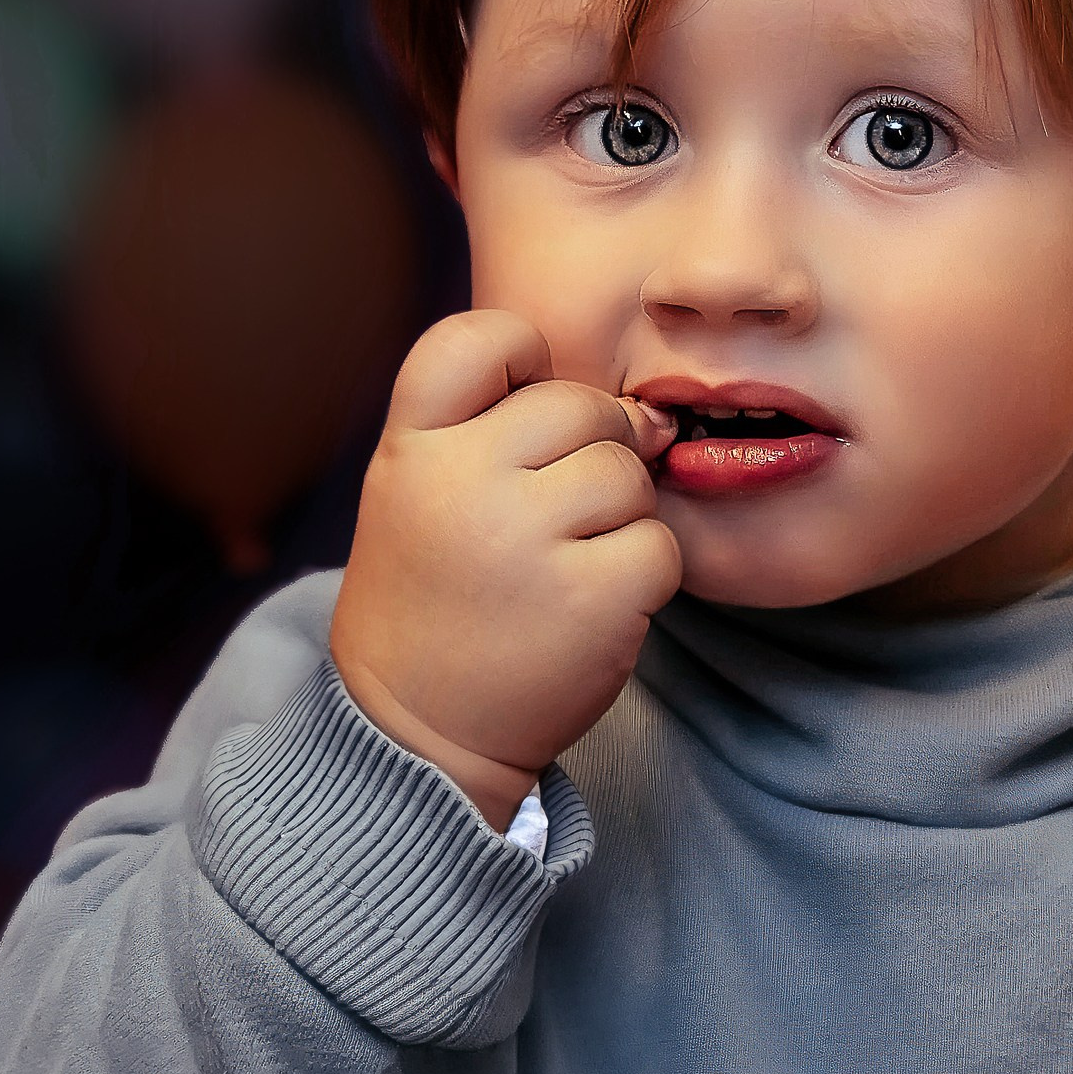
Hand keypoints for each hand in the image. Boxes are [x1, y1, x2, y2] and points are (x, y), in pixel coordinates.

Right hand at [329, 309, 681, 830]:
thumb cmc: (438, 602)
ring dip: (621, 519)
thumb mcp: (421, 494)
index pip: (480, 336)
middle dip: (592, 454)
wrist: (417, 737)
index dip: (522, 357)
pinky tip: (595, 608)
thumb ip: (503, 432)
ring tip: (567, 567)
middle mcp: (461, 481)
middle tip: (554, 521)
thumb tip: (650, 417)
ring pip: (628, 474)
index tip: (522, 412)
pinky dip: (645, 577)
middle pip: (581, 405)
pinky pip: (661, 546)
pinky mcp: (591, 596)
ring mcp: (525, 538)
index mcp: (411, 447)